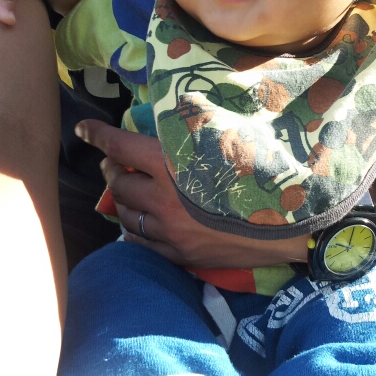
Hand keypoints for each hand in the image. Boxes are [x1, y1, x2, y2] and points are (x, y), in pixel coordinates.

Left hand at [75, 119, 309, 268]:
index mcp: (174, 166)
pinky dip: (135, 227)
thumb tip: (170, 120)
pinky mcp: (180, 255)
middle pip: (117, 183)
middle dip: (111, 168)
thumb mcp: (230, 138)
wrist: (294, 225)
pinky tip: (142, 220)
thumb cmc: (264, 172)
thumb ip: (193, 130)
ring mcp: (170, 232)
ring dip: (121, 198)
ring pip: (125, 214)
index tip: (82, 129)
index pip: (121, 146)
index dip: (98, 135)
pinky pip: (141, 242)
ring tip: (127, 188)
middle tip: (115, 162)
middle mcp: (164, 200)